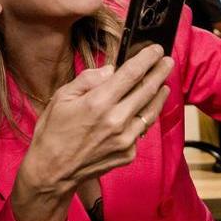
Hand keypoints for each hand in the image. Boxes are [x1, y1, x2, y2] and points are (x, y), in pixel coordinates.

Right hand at [17, 45, 172, 196]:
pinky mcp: (128, 153)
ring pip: (151, 111)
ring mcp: (125, 139)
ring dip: (160, 94)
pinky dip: (145, 117)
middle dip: (160, 72)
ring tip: (164, 84)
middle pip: (148, 89)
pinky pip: (142, 130)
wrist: (52, 171)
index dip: (147, 58)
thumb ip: (88, 79)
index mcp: (98, 102)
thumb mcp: (62, 97)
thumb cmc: (53, 132)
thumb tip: (111, 70)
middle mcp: (116, 120)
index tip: (156, 49)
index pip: (131, 73)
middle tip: (168, 61)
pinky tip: (144, 111)